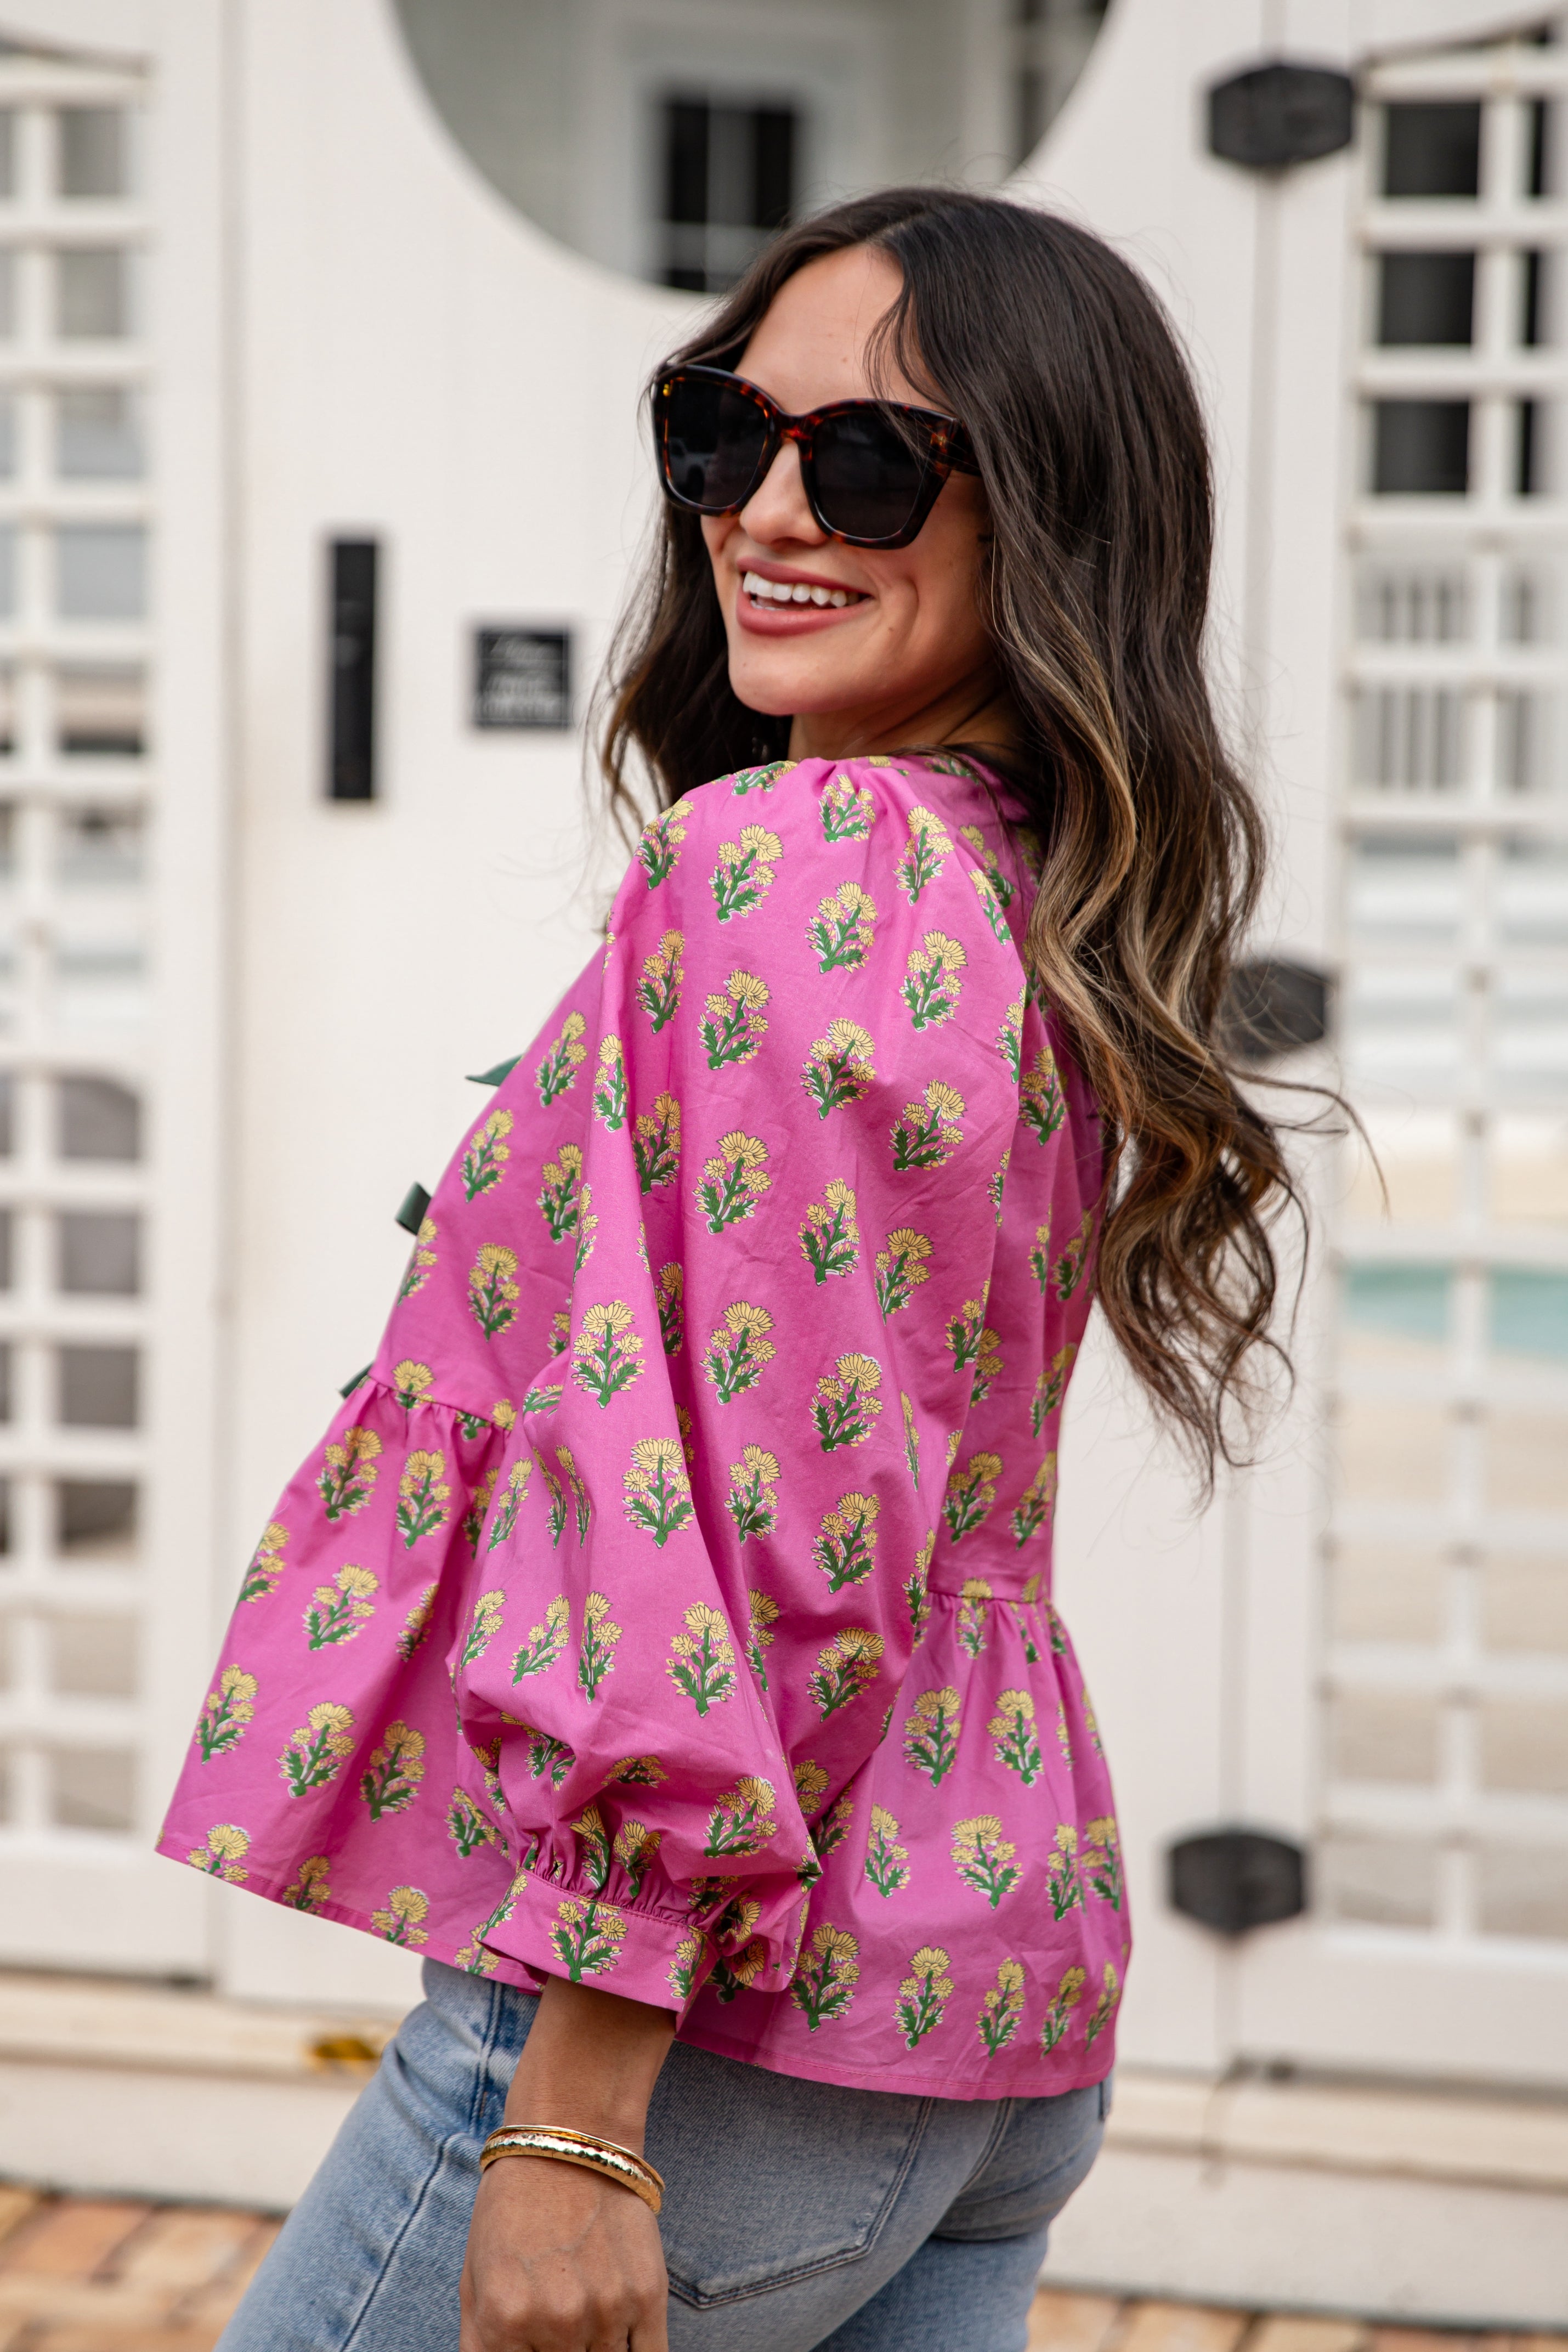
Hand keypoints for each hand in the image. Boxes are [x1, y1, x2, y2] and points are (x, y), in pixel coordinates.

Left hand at [459, 2152, 667, 2350]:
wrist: (571, 2137)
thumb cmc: (513, 2205)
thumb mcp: (473, 2277)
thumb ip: (480, 2346)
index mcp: (502, 2321)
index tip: (535, 2344)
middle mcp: (554, 2323)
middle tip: (558, 2323)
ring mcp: (604, 2312)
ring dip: (594, 2350)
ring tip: (586, 2308)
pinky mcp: (648, 2296)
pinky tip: (619, 2329)